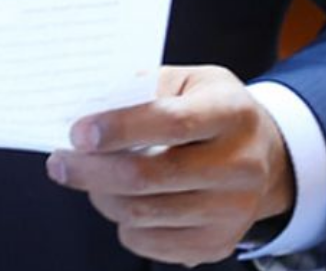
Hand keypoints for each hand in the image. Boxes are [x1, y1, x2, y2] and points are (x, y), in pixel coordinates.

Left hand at [46, 65, 294, 266]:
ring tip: (87, 177)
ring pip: (144, 214)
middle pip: (149, 177)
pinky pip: (152, 243)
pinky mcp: (218, 244)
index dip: (119, 128)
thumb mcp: (191, 80)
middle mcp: (239, 166)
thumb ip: (147, 88)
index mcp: (231, 114)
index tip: (78, 132)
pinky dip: (125, 223)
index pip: (170, 122)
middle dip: (91, 171)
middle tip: (59, 162)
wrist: (266, 155)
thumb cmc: (215, 109)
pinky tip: (120, 200)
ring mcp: (231, 212)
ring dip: (102, 195)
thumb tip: (93, 110)